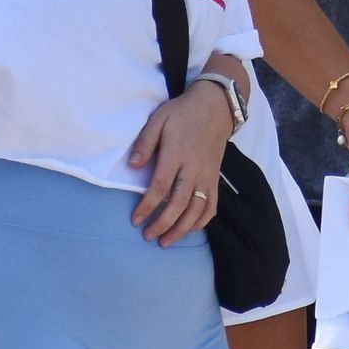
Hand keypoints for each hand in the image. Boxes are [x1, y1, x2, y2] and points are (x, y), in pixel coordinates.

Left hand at [127, 81, 235, 244]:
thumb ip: (145, 142)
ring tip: (166, 241)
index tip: (135, 220)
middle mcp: (194, 168)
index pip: (160, 187)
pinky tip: (189, 229)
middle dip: (162, 224)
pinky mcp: (215, 179)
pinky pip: (212, 205)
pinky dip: (202, 221)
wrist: (215, 107)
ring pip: (197, 209)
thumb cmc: (182, 113)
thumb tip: (132, 166)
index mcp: (177, 153)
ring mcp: (207, 175)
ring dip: (181, 229)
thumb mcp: (158, 119)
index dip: (147, 206)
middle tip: (147, 236)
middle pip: (179, 204)